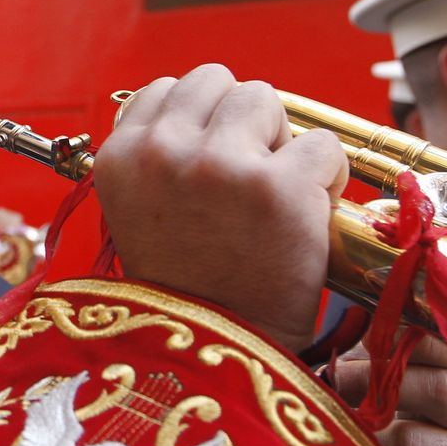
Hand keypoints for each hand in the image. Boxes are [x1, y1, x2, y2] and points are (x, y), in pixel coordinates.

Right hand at [94, 64, 346, 350]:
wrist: (214, 364)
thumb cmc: (187, 295)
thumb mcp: (140, 217)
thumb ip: (160, 160)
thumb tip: (211, 115)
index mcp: (120, 160)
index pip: (165, 90)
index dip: (200, 120)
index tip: (212, 159)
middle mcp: (163, 152)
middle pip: (217, 81)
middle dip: (241, 120)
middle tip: (248, 177)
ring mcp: (222, 165)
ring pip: (266, 98)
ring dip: (281, 139)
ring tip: (275, 194)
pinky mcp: (280, 188)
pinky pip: (322, 144)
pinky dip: (326, 177)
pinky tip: (306, 216)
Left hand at [333, 337, 446, 445]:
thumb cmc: (402, 427)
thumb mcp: (399, 381)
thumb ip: (391, 349)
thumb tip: (371, 323)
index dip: (394, 343)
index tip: (354, 349)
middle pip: (440, 391)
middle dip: (377, 387)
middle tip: (338, 387)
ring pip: (412, 443)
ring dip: (370, 439)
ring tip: (352, 437)